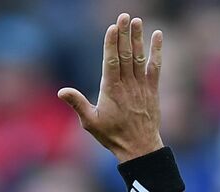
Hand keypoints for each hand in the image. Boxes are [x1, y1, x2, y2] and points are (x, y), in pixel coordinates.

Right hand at [58, 13, 164, 161]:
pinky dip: (157, 51)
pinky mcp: (152, 89)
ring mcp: (141, 86)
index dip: (112, 43)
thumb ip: (77, 104)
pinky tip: (157, 35)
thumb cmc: (112, 135)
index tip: (113, 27)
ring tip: (137, 20)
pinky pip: (155, 67)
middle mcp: (127, 85)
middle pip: (126, 55)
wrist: (138, 148)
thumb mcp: (90, 122)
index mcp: (111, 90)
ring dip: (138, 38)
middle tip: (125, 16)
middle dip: (125, 34)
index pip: (112, 61)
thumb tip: (61, 91)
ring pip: (139, 57)